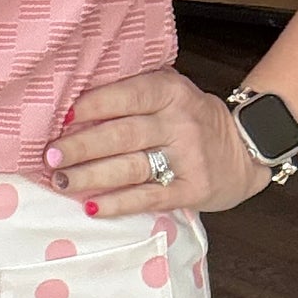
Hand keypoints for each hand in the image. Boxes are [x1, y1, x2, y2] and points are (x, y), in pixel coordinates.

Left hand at [43, 70, 270, 217]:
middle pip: (122, 134)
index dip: (92, 106)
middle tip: (50, 155)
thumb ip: (133, 94)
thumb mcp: (171, 93)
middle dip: (81, 146)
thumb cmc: (192, 119)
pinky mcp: (192, 189)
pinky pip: (149, 197)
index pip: (126, 95)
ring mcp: (188, 157)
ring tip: (60, 180)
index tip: (60, 118)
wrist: (246, 149)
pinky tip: (92, 207)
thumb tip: (72, 108)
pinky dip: (118, 203)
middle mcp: (180, 122)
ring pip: (131, 167)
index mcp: (171, 91)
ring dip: (91, 176)